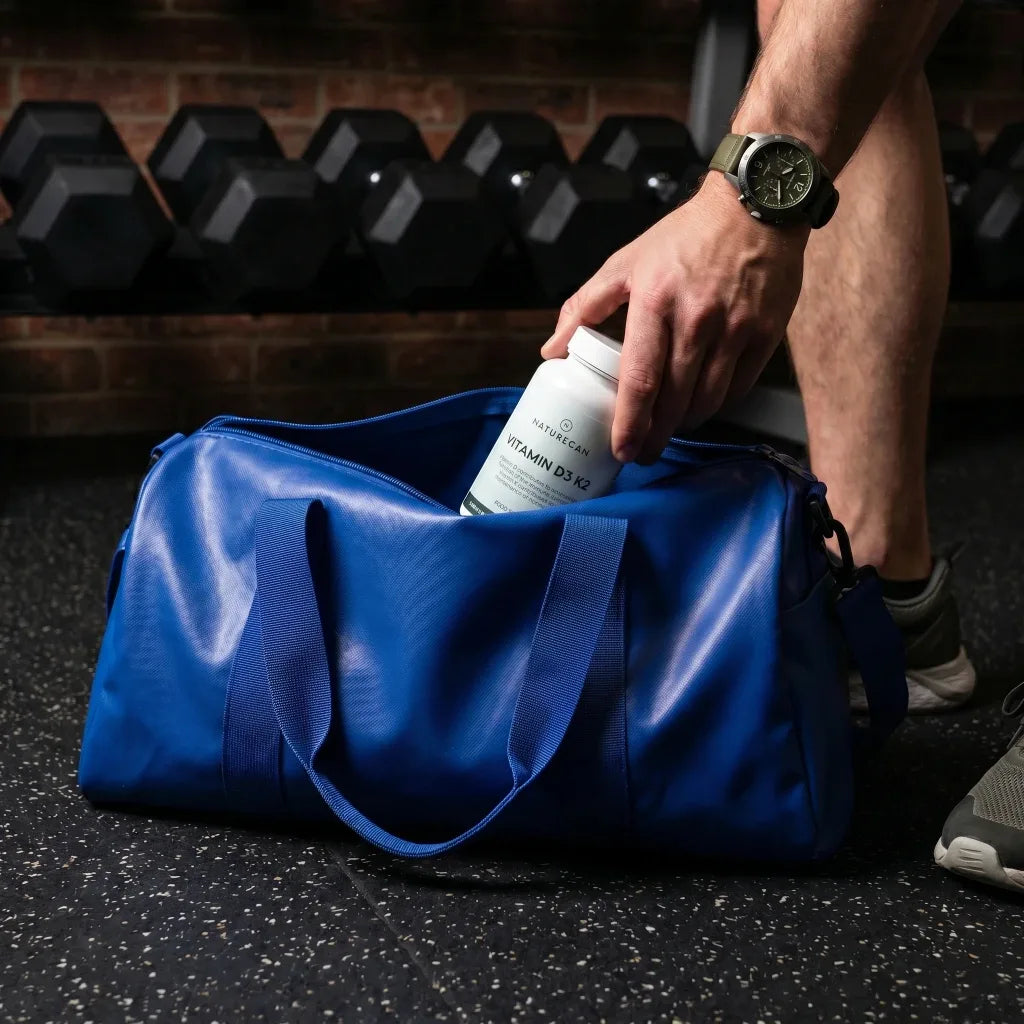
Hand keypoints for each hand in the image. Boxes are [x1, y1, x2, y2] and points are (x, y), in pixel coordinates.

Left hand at [540, 175, 808, 463]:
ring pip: (707, 401)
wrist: (755, 207)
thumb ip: (584, 307)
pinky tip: (700, 404)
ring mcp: (735, 329)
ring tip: (669, 428)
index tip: (621, 449)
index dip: (629, 423)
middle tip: (642, 452)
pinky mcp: (764, 334)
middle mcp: (697, 319)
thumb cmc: (684, 237)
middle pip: (673, 400)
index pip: (639, 379)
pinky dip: (716, 405)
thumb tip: (552, 350)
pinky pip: (737, 388)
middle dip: (655, 436)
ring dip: (684, 424)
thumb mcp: (625, 262)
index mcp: (654, 301)